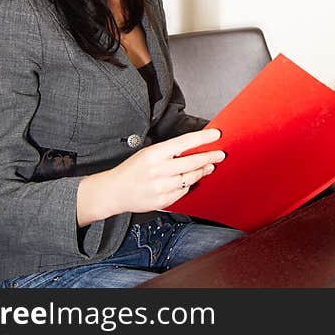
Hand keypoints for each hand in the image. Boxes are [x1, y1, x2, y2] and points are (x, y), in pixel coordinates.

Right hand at [77, 128, 224, 225]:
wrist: (114, 191)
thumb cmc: (132, 170)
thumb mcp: (148, 153)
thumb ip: (169, 151)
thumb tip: (194, 146)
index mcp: (154, 154)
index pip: (184, 142)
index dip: (203, 138)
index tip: (216, 134)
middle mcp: (158, 170)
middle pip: (192, 162)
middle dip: (209, 157)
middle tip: (220, 154)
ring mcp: (161, 187)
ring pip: (190, 178)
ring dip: (202, 171)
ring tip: (208, 167)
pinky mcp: (162, 200)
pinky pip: (183, 191)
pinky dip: (188, 185)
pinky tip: (188, 181)